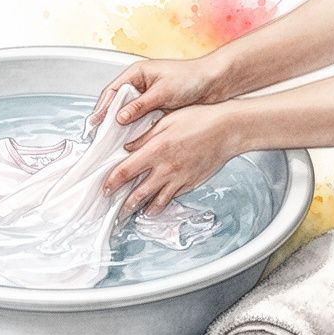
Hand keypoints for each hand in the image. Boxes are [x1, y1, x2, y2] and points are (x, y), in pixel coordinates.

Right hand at [89, 56, 225, 128]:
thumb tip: (120, 117)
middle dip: (108, 119)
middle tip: (99, 136)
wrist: (214, 83)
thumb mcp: (163, 92)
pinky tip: (131, 140)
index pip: (112, 90)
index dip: (102, 107)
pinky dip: (134, 129)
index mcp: (137, 73)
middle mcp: (140, 84)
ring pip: (128, 113)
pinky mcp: (156, 108)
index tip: (95, 122)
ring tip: (112, 141)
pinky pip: (140, 120)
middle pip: (117, 103)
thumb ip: (140, 105)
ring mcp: (148, 97)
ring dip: (121, 126)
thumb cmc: (191, 78)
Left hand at [103, 102, 242, 217]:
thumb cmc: (200, 119)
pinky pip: (172, 198)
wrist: (228, 129)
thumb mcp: (166, 121)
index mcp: (156, 150)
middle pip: (138, 193)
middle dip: (124, 205)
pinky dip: (161, 205)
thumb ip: (144, 136)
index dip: (112, 183)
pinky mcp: (190, 183)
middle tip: (115, 211)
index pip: (126, 171)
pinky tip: (155, 208)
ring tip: (132, 215)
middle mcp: (166, 168)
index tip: (105, 189)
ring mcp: (179, 179)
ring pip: (155, 201)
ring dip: (141, 210)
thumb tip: (127, 147)